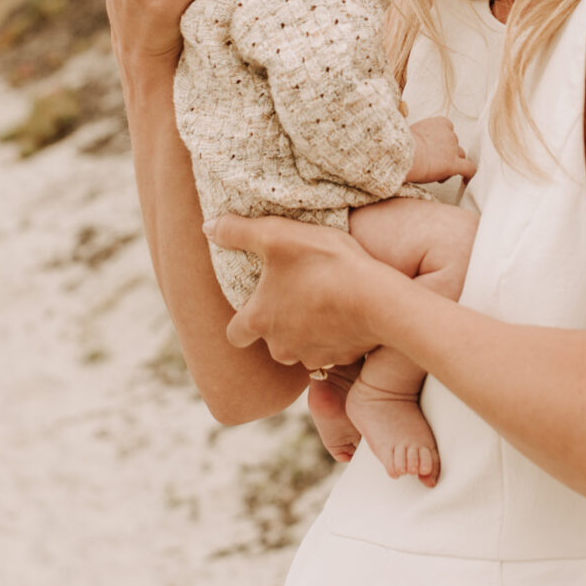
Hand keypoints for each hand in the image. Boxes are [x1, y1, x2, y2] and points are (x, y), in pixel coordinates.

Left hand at [207, 216, 387, 369]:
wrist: (378, 298)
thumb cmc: (324, 264)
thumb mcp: (276, 235)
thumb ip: (238, 231)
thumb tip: (208, 227)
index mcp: (259, 320)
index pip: (234, 334)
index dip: (242, 319)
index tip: (255, 304)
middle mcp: (280, 346)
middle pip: (271, 340)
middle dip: (279, 322)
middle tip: (295, 294)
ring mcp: (312, 356)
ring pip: (301, 347)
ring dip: (307, 330)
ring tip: (323, 301)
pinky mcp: (341, 358)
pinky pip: (331, 349)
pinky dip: (334, 335)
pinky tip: (346, 311)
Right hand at [407, 115, 473, 183]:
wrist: (402, 153)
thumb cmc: (399, 145)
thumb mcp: (408, 133)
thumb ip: (418, 136)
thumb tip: (415, 145)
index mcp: (436, 124)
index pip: (447, 127)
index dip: (442, 139)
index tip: (434, 147)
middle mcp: (448, 134)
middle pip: (454, 143)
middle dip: (446, 153)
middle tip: (431, 163)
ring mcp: (452, 149)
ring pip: (460, 155)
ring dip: (453, 163)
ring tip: (439, 174)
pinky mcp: (453, 164)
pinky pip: (469, 169)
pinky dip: (469, 174)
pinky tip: (466, 180)